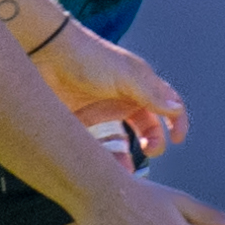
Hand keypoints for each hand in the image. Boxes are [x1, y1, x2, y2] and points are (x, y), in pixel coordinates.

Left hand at [40, 27, 188, 156]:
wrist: (46, 54)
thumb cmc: (89, 57)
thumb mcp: (126, 74)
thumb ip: (152, 94)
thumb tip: (177, 110)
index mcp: (139, 85)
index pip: (167, 105)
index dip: (177, 122)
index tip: (178, 139)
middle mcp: (123, 100)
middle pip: (147, 128)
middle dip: (154, 142)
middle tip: (151, 151)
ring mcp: (102, 113)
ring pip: (123, 142)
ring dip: (127, 157)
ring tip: (125, 169)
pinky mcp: (82, 124)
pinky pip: (98, 146)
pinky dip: (104, 159)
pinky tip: (104, 166)